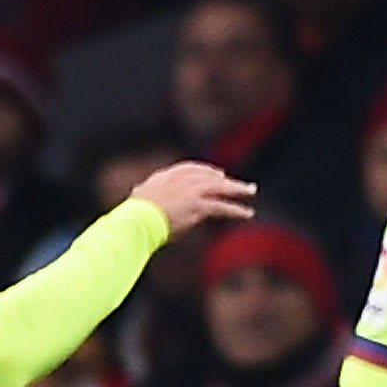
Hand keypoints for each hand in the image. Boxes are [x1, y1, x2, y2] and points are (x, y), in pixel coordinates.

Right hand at [129, 160, 255, 237]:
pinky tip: (247, 213)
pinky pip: (223, 207)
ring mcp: (192, 191)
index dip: (207, 171)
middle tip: (241, 183)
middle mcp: (182, 179)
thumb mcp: (138, 195)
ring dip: (238, 189)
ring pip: (220, 188)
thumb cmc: (134, 213)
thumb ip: (143, 191)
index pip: (192, 168)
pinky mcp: (199, 205)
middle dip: (226, 179)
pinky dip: (237, 210)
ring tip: (251, 191)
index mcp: (167, 174)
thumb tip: (137, 190)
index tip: (219, 174)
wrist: (139, 218)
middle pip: (209, 176)